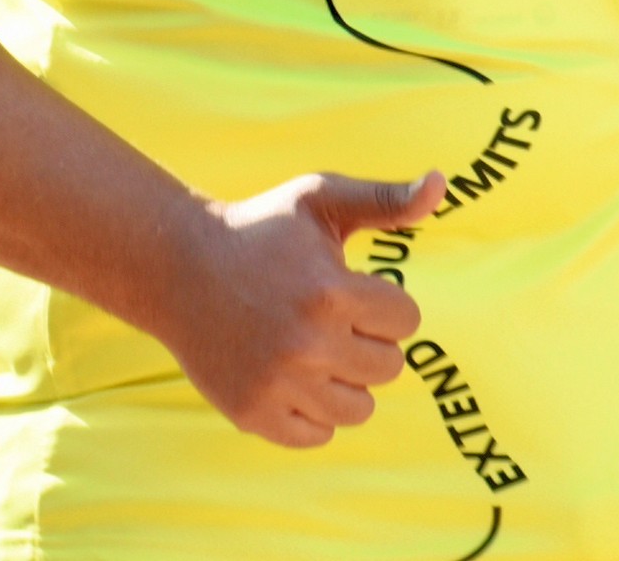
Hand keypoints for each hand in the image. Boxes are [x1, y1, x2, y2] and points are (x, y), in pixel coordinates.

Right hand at [155, 170, 444, 446]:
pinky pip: (318, 435)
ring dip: (346, 379)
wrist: (176, 265)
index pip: (407, 321)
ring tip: (315, 348)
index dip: (385, 302)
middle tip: (330, 318)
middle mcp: (306, 343)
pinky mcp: (253, 413)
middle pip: (389, 367)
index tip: (352, 288)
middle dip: (368, 340)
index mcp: (330, 291)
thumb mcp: (320, 200)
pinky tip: (292, 375)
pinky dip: (313, 411)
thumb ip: (386, 200)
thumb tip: (441, 184)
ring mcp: (277, 384)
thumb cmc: (261, 227)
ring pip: (359, 408)